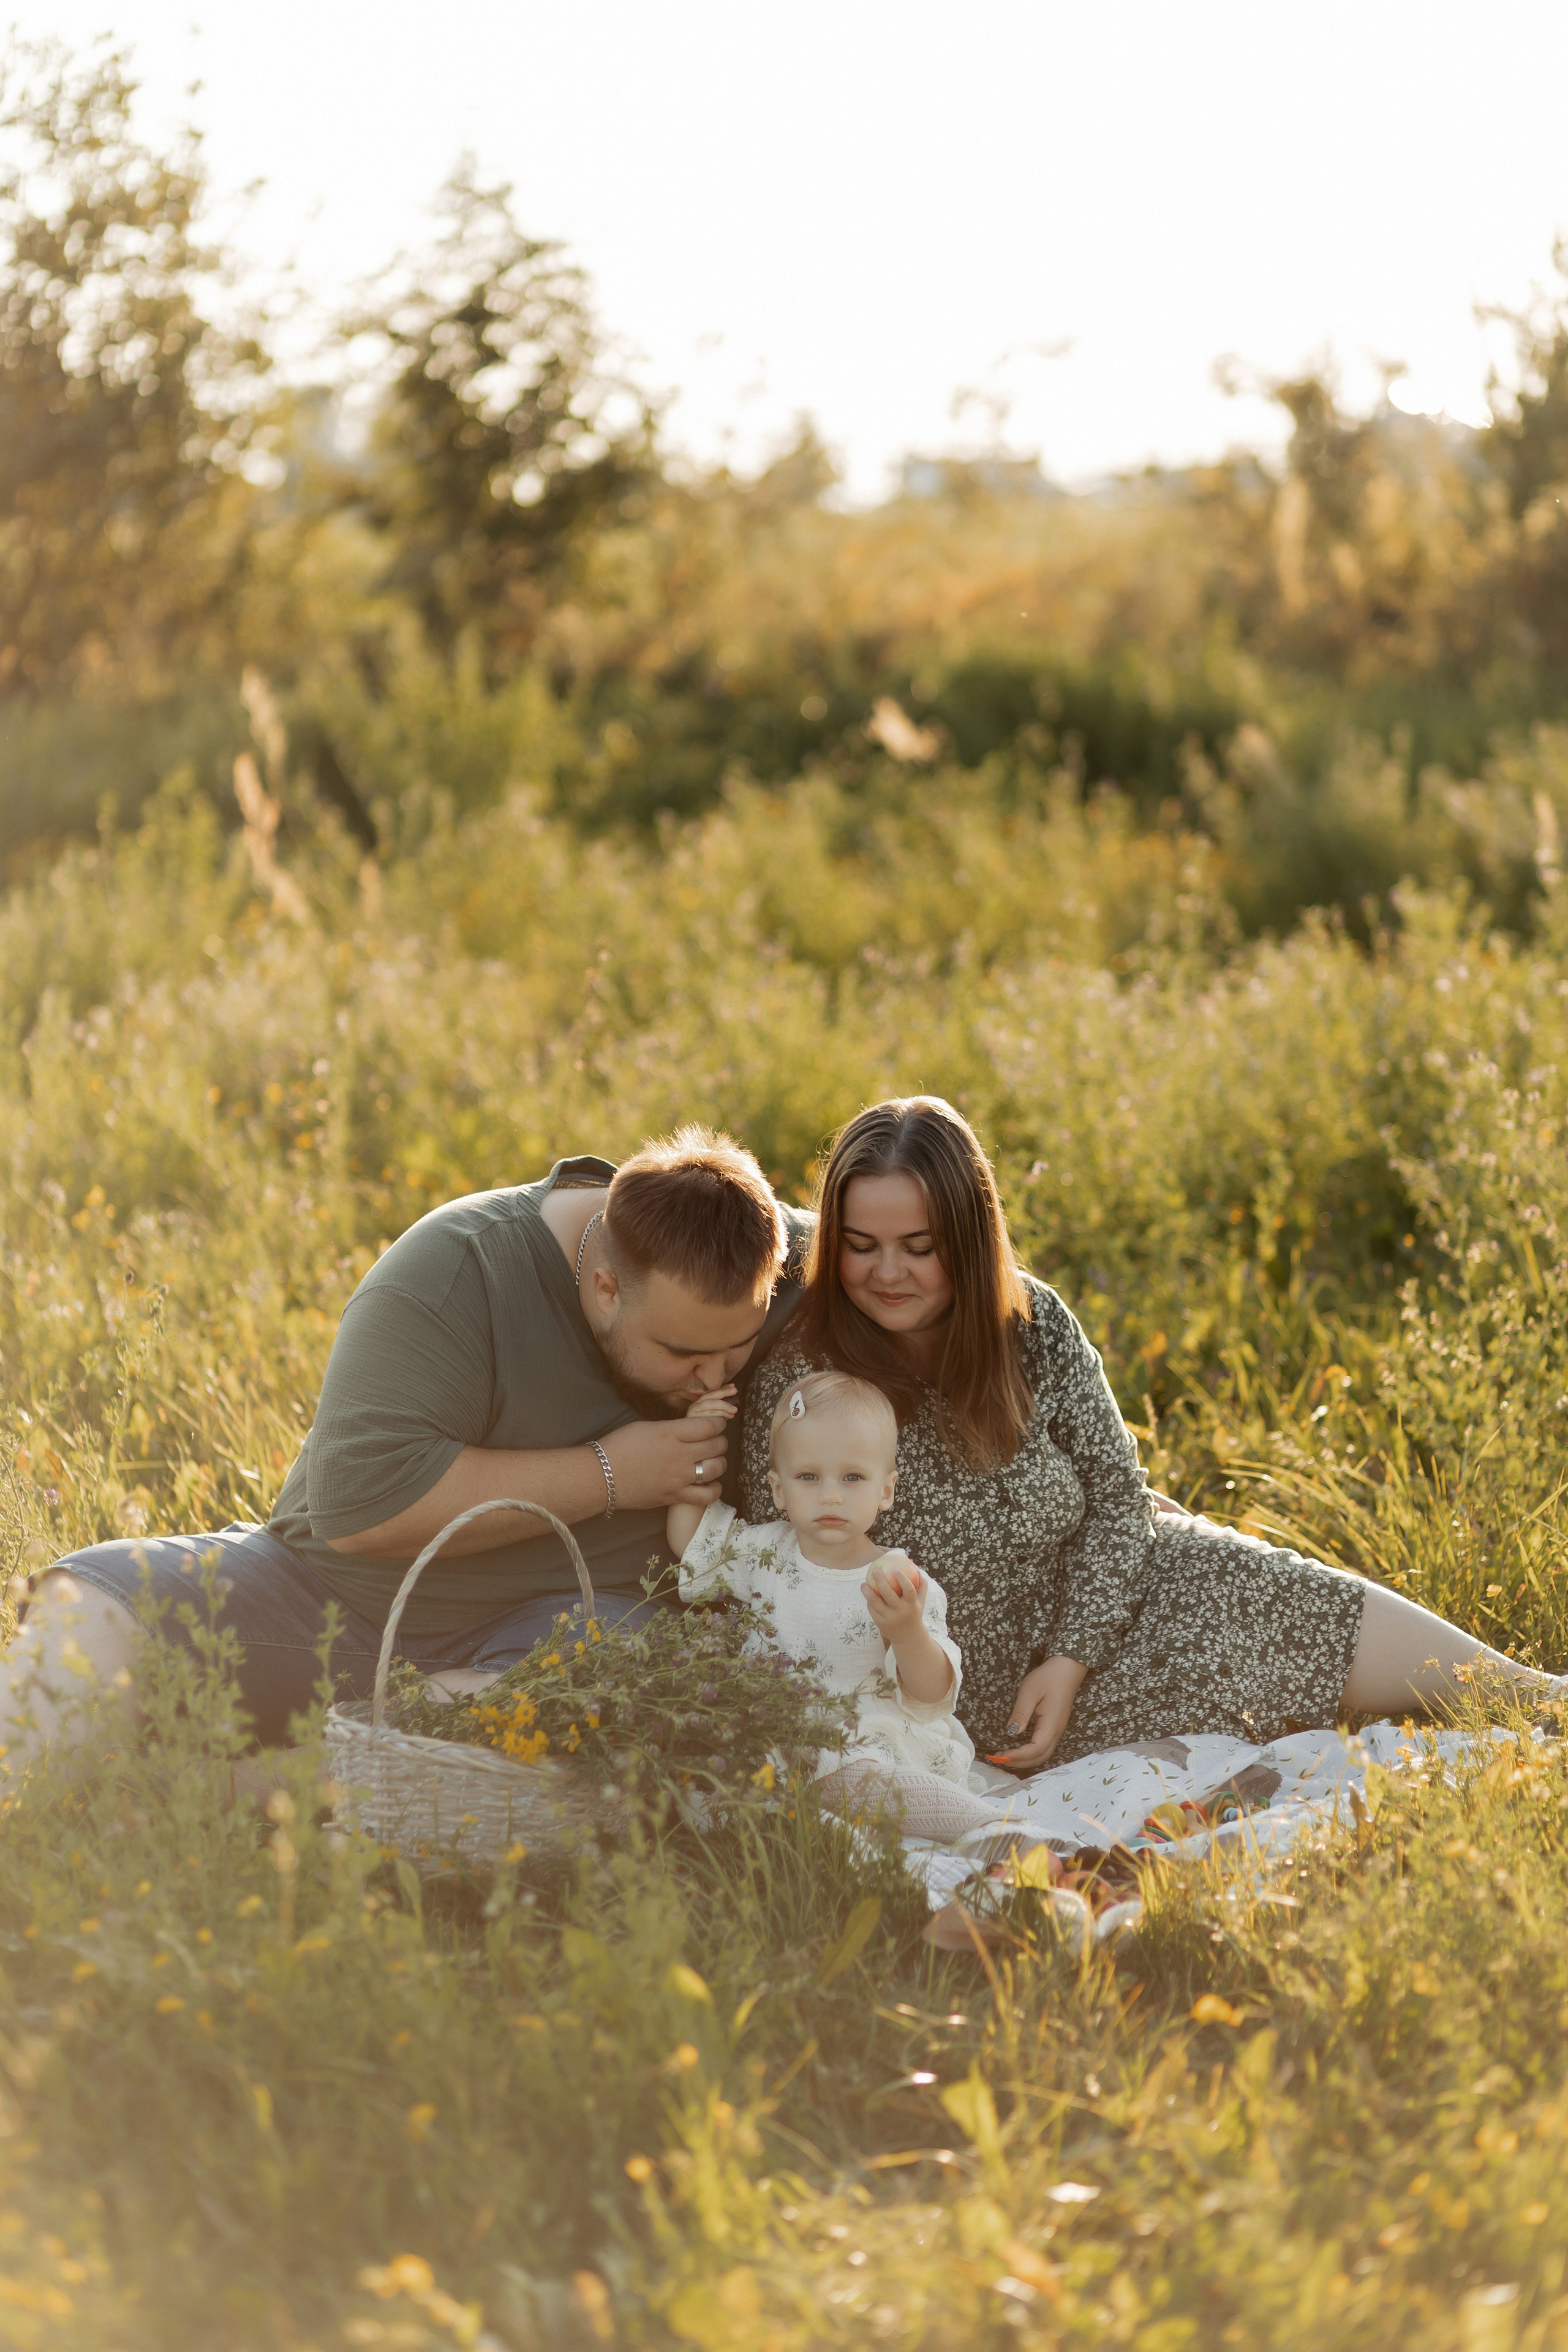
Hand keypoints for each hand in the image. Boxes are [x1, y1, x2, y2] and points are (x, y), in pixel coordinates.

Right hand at [601, 1409, 732, 1511]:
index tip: (717, 1423)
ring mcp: (679, 1478)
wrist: (601, 1476)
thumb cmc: (619, 1446)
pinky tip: (710, 1483)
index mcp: (671, 1433)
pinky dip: (714, 1488)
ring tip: (713, 1460)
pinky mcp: (675, 1496)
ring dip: (719, 1462)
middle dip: (720, 1440)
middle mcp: (679, 1455)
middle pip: (717, 1445)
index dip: (719, 1423)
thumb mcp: (647, 1427)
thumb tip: (692, 1430)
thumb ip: (673, 1428)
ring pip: (717, 1468)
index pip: (710, 1425)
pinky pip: (707, 1495)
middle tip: (714, 1440)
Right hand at [684, 1384, 736, 1427]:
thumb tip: (733, 1392)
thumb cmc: (707, 1429)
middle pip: (709, 1396)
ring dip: (724, 1406)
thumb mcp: (715, 1415)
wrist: (694, 1441)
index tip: (733, 1386)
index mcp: (698, 1403)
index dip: (722, 1388)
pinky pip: (709, 1414)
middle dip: (723, 1392)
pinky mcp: (694, 1421)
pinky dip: (721, 1414)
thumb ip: (721, 1406)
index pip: (711, 1393)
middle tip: (735, 1391)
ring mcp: (693, 1413)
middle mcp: (694, 1406)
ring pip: (709, 1404)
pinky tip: (728, 1417)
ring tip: (734, 1410)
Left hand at [861, 1557, 927, 1643]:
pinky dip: (869, 1602)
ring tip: (863, 1583)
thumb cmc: (914, 1613)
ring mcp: (890, 1619)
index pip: (908, 1590)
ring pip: (876, 1603)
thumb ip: (921, 1585)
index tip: (894, 1569)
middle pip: (889, 1594)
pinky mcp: (881, 1624)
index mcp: (912, 1605)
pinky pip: (872, 1610)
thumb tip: (916, 1568)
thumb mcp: (920, 1601)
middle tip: (875, 1571)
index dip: (902, 1579)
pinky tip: (867, 1594)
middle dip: (880, 1581)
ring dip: (867, 1592)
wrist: (909, 1638)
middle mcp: (901, 1612)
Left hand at [987, 1655, 1087, 1773]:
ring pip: (1043, 1755)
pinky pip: (1044, 1748)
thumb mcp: (1030, 1691)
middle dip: (1019, 1763)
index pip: (1035, 1750)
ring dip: (1024, 1760)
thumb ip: (1021, 1713)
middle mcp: (1057, 1732)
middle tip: (998, 1758)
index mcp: (1051, 1725)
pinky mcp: (1055, 1728)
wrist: (1067, 1668)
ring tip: (1005, 1756)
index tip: (1000, 1754)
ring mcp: (1057, 1731)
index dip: (1017, 1756)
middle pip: (1039, 1758)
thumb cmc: (1048, 1677)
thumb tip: (1012, 1732)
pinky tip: (1017, 1749)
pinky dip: (1030, 1754)